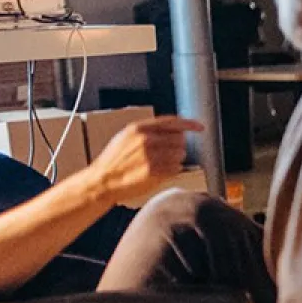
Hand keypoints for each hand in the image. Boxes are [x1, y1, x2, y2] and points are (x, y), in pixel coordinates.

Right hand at [86, 116, 201, 204]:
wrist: (102, 180)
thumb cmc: (114, 161)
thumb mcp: (126, 137)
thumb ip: (148, 131)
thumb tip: (174, 129)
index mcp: (138, 128)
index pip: (171, 122)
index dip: (189, 124)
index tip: (200, 127)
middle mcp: (145, 140)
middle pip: (179, 139)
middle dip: (178, 146)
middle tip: (167, 154)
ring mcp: (150, 156)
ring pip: (180, 154)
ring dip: (176, 159)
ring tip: (161, 164)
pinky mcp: (153, 172)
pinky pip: (176, 168)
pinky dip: (173, 170)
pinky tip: (160, 172)